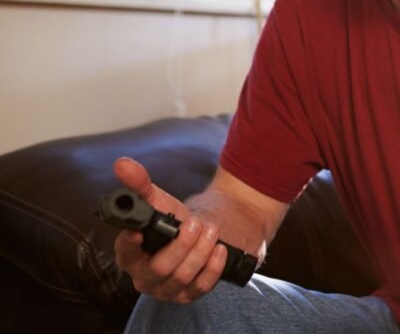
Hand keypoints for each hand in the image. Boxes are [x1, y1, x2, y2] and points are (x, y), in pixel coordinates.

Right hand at [112, 157, 227, 302]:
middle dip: (181, 244)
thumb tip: (122, 164)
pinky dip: (213, 267)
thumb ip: (139, 184)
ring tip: (210, 229)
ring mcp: (167, 288)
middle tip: (195, 223)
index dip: (129, 245)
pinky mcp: (189, 294)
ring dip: (200, 251)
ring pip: (182, 277)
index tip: (139, 232)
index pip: (124, 253)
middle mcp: (145, 276)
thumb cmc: (173, 219)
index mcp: (130, 254)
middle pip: (159, 268)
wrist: (204, 231)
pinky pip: (201, 287)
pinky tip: (219, 249)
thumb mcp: (158, 200)